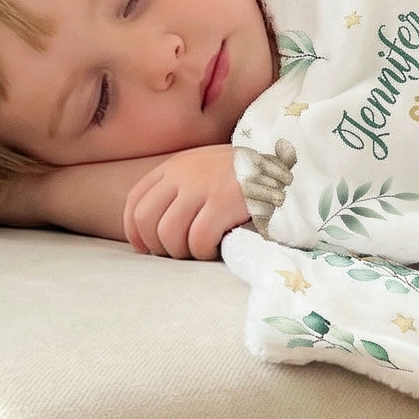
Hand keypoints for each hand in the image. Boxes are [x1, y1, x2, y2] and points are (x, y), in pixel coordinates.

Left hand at [122, 144, 250, 259]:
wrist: (284, 164)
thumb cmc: (245, 176)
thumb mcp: (206, 171)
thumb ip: (181, 189)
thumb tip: (156, 230)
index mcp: (175, 166)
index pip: (136, 200)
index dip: (134, 230)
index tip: (145, 248)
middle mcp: (183, 174)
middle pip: (147, 219)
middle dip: (157, 245)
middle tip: (177, 254)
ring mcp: (202, 187)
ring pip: (168, 233)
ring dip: (181, 252)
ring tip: (199, 252)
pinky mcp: (223, 202)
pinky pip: (198, 239)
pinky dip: (203, 252)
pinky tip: (216, 249)